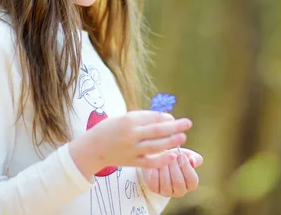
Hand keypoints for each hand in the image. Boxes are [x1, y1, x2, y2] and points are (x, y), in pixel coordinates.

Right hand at [69, 110, 191, 178]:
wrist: (92, 148)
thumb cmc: (109, 129)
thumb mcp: (123, 118)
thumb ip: (142, 118)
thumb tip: (164, 118)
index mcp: (128, 120)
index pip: (152, 117)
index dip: (165, 117)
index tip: (174, 117)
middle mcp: (131, 134)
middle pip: (157, 130)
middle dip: (174, 126)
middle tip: (187, 123)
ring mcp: (131, 149)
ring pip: (156, 146)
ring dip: (171, 141)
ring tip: (183, 137)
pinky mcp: (131, 162)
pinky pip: (150, 162)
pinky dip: (162, 160)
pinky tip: (173, 155)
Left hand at [142, 147, 202, 197]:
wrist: (159, 157)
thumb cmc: (176, 157)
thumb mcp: (187, 155)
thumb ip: (195, 158)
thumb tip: (193, 161)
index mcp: (190, 184)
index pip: (192, 180)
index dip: (186, 167)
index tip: (181, 155)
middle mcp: (180, 191)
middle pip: (179, 183)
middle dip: (174, 167)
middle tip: (171, 156)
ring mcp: (166, 192)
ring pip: (166, 185)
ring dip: (164, 169)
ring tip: (164, 160)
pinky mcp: (154, 189)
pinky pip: (154, 183)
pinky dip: (155, 172)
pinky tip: (156, 165)